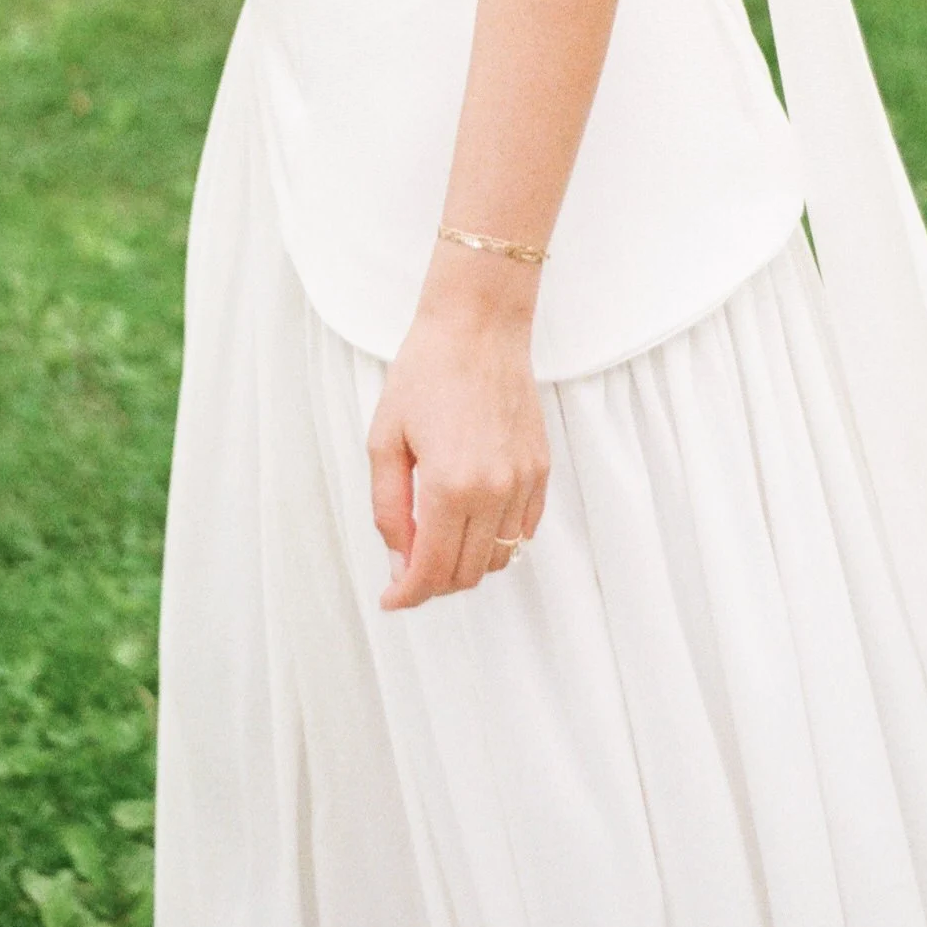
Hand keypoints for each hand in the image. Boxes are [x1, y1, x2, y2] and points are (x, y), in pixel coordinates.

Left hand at [367, 248, 549, 610]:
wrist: (478, 326)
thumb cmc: (424, 373)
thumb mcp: (385, 440)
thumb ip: (388, 508)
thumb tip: (399, 562)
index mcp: (450, 486)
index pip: (432, 570)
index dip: (407, 595)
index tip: (390, 600)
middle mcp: (494, 491)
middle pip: (468, 572)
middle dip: (433, 584)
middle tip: (407, 572)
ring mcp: (524, 481)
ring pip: (501, 558)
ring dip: (467, 565)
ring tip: (437, 544)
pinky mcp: (541, 469)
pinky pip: (524, 530)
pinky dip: (498, 541)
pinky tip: (471, 523)